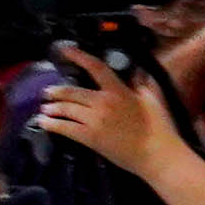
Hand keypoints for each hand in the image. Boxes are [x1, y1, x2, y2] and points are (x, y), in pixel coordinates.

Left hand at [30, 60, 186, 184]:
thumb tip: (135, 72)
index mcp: (119, 91)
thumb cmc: (159, 128)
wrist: (158, 154)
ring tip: (45, 109)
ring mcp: (95, 120)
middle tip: (47, 93)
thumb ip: (140, 84)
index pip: (96, 68)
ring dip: (51, 108)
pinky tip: (44, 123)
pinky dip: (51, 124)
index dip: (78, 56)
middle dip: (56, 92)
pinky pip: (64, 127)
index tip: (64, 49)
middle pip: (71, 92)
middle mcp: (103, 102)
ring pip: (65, 109)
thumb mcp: (152, 99)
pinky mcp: (90, 137)